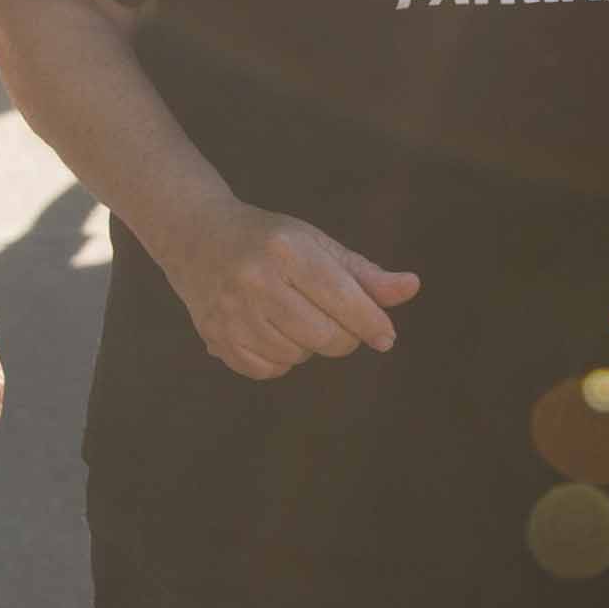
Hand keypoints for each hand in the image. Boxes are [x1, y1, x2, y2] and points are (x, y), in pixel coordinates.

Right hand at [175, 199, 419, 378]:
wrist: (196, 237)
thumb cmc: (269, 241)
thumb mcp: (317, 244)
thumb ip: (364, 273)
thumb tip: (411, 288)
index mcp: (287, 250)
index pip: (342, 297)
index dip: (371, 322)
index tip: (386, 336)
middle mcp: (255, 281)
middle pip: (324, 336)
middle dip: (343, 337)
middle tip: (338, 322)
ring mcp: (231, 312)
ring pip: (297, 355)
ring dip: (308, 346)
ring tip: (295, 317)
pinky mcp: (216, 337)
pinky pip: (268, 370)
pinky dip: (281, 359)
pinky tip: (273, 332)